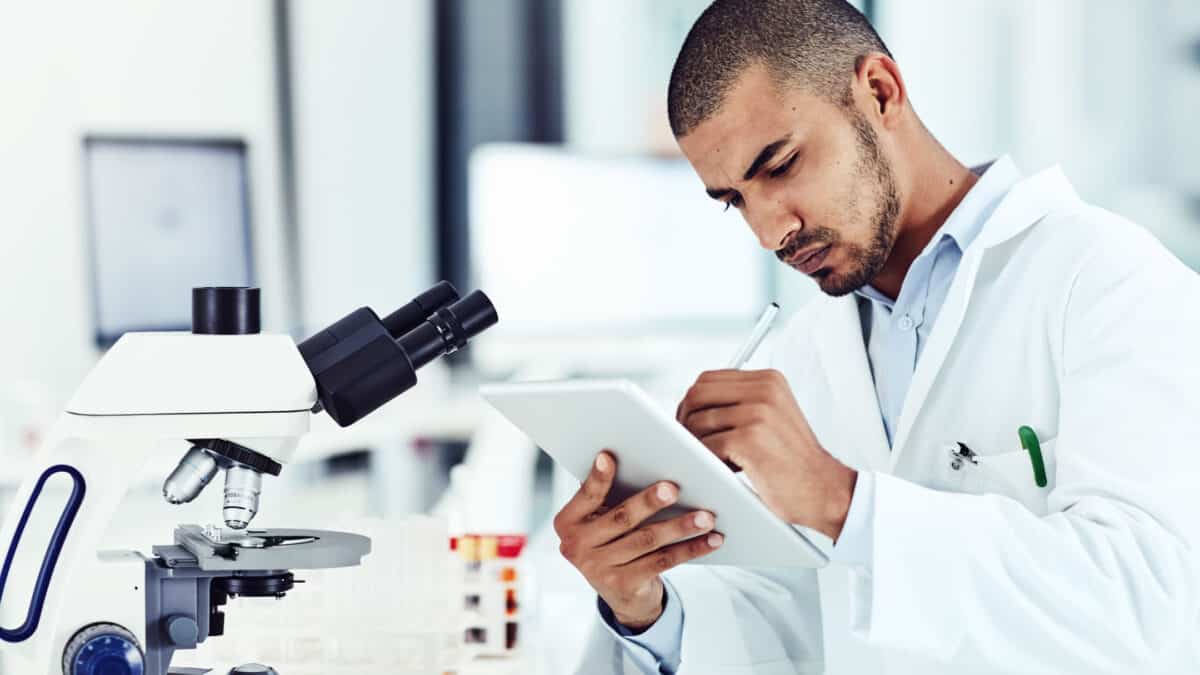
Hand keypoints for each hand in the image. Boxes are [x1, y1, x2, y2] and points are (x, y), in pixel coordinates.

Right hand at [553, 451, 722, 629]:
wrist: (621, 593)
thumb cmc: (613, 539)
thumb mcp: (601, 520)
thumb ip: (610, 496)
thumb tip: (643, 460)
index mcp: (568, 522)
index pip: (585, 496)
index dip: (598, 478)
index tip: (608, 456)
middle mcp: (577, 547)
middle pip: (621, 519)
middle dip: (649, 502)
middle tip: (672, 488)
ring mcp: (600, 569)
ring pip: (648, 541)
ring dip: (680, 526)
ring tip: (706, 516)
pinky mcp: (625, 585)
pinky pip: (664, 561)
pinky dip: (691, 548)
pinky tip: (711, 539)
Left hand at [677, 369, 856, 539]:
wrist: (825, 489)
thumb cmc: (793, 460)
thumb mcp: (773, 416)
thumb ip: (741, 402)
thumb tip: (691, 404)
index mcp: (768, 380)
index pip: (708, 380)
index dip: (691, 403)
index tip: (689, 424)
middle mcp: (764, 390)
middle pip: (697, 394)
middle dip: (685, 419)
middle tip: (688, 443)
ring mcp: (757, 413)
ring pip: (698, 421)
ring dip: (695, 444)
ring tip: (710, 459)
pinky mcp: (750, 439)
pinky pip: (706, 446)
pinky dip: (705, 461)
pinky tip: (720, 469)